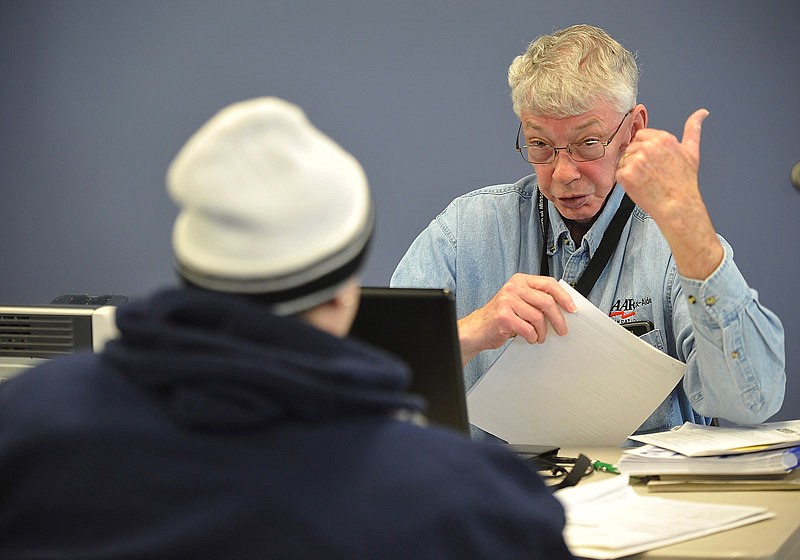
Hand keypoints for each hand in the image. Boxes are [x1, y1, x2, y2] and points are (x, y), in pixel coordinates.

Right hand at [457, 274, 576, 363]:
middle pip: (546, 301)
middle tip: (562, 330)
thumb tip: (563, 308)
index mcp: (520, 280)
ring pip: (538, 317)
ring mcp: (507, 300)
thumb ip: (536, 300)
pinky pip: (528, 328)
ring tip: (539, 336)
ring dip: (542, 332)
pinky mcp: (503, 316)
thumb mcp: (519, 302)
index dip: (564, 296)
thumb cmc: (500, 317)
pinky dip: (532, 336)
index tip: (572, 308)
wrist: (477, 329)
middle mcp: (513, 287)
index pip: (548, 283)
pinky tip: (529, 338)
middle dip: (558, 319)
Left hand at [616, 108, 707, 218]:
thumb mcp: (691, 151)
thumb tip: (702, 113)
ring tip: (647, 180)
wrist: (678, 206)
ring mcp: (636, 161)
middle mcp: (649, 147)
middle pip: (631, 147)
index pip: (641, 136)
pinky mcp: (626, 175)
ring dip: (631, 170)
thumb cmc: (684, 182)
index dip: (645, 149)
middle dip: (637, 159)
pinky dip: (625, 181)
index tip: (652, 161)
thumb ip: (693, 129)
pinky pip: (618, 173)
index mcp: (663, 138)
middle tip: (651, 173)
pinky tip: (639, 185)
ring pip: (624, 160)